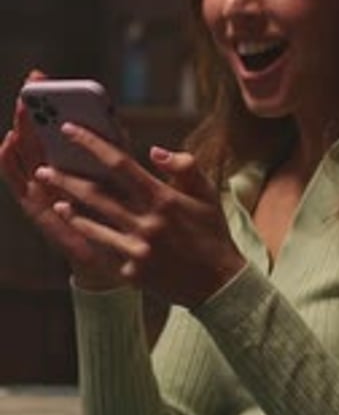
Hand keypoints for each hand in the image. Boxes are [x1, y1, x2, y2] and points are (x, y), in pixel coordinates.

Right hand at [0, 74, 123, 288]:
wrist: (118, 258)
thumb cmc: (129, 218)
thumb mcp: (136, 183)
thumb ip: (129, 155)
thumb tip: (124, 123)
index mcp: (82, 159)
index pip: (62, 123)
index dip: (53, 99)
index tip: (44, 75)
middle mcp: (58, 169)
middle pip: (40, 132)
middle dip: (35, 106)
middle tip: (32, 81)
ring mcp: (44, 186)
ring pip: (27, 151)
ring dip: (22, 127)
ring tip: (22, 107)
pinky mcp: (36, 205)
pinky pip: (18, 180)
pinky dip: (10, 160)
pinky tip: (9, 142)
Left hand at [35, 123, 245, 307]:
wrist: (218, 284)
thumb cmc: (212, 233)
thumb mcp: (207, 194)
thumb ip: (184, 167)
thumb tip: (154, 151)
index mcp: (164, 199)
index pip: (120, 164)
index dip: (92, 144)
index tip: (70, 130)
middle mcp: (148, 224)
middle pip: (96, 194)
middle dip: (66, 178)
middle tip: (45, 168)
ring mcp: (137, 250)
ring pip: (92, 223)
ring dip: (68, 206)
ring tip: (51, 192)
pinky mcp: (132, 271)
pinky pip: (102, 248)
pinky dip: (85, 231)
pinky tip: (71, 219)